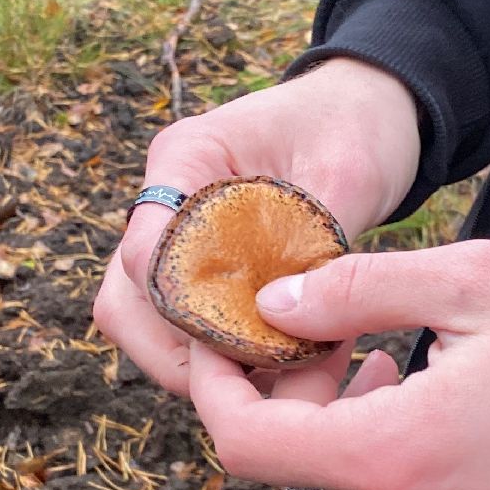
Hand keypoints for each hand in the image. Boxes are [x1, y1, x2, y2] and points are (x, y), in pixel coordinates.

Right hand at [93, 58, 420, 394]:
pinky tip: (272, 360)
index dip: (186, 313)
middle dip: (180, 354)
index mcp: (187, 156)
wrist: (365, 112)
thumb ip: (311, 243)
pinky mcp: (193, 263)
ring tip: (267, 374)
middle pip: (124, 301)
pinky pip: (174, 326)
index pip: (144, 252)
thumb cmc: (354, 128)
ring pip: (139, 322)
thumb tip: (286, 320)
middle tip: (255, 377)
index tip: (252, 339)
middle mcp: (163, 198)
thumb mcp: (348, 175)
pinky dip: (211, 354)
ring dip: (192, 362)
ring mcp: (171, 234)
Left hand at [187, 240, 489, 489]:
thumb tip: (274, 305)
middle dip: (300, 405)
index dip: (220, 390)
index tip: (235, 346)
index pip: (246, 447)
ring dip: (347, 447)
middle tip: (349, 343)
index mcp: (397, 458)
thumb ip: (360, 287)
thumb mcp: (481, 283)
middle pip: (295, 476)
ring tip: (402, 375)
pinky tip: (444, 436)